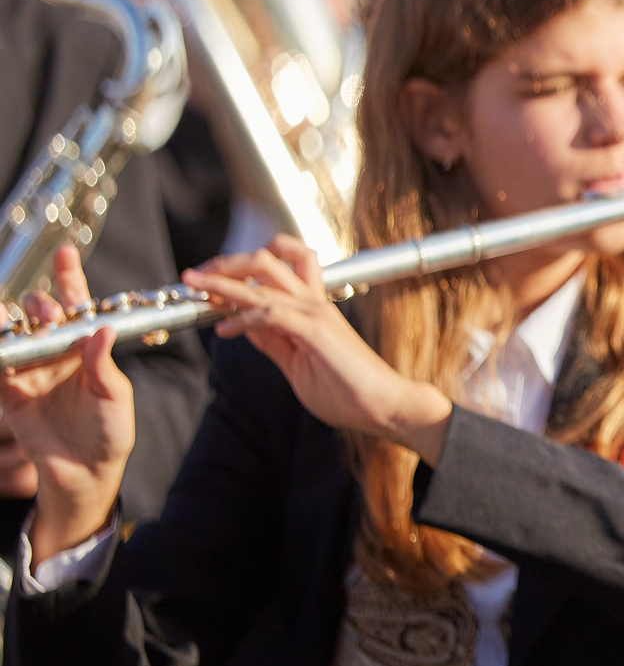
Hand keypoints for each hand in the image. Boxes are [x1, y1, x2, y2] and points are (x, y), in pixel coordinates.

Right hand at [0, 245, 133, 561]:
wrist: (86, 471)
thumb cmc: (110, 431)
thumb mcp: (115, 397)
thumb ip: (103, 365)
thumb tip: (101, 331)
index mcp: (87, 348)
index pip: (77, 306)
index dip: (69, 279)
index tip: (65, 253)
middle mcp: (57, 353)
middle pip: (41, 314)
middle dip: (43, 306)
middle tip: (49, 315)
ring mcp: (31, 370)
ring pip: (15, 334)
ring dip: (11, 322)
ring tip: (15, 319)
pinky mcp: (10, 391)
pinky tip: (1, 339)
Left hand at [183, 237, 454, 464]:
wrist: (386, 406)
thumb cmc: (348, 390)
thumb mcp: (297, 364)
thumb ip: (273, 342)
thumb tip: (244, 326)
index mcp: (312, 308)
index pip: (275, 269)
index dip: (238, 270)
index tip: (208, 283)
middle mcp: (313, 303)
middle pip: (266, 260)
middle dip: (226, 263)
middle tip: (196, 275)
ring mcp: (315, 314)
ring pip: (263, 280)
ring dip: (224, 282)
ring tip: (197, 286)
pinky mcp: (316, 332)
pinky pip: (270, 314)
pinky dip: (242, 318)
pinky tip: (224, 330)